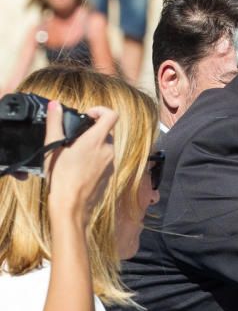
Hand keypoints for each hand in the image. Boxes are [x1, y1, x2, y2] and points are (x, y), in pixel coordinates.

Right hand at [44, 102, 115, 225]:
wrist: (72, 205)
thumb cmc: (61, 176)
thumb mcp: (53, 146)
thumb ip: (55, 122)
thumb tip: (55, 105)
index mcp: (97, 140)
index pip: (111, 115)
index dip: (100, 110)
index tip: (87, 115)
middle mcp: (109, 151)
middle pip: (107, 131)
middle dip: (92, 130)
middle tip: (75, 137)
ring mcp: (111, 164)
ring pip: (106, 146)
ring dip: (93, 145)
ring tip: (74, 153)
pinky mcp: (110, 175)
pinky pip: (105, 160)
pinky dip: (95, 158)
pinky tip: (79, 167)